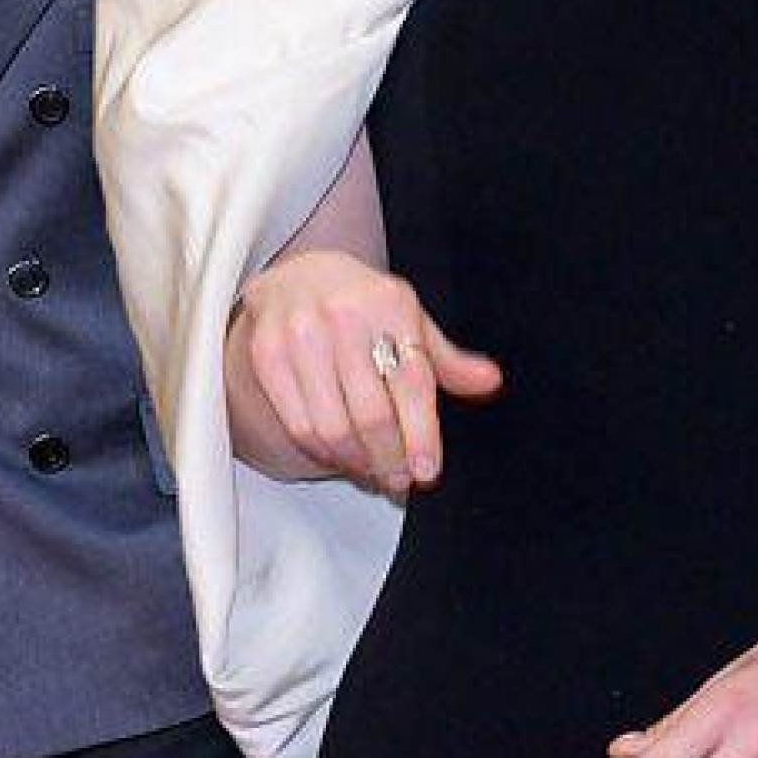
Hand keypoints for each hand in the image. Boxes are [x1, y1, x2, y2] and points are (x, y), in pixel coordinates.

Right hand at [226, 249, 500, 495]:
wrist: (296, 277)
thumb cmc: (364, 305)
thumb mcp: (411, 320)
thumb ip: (447, 359)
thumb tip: (489, 382)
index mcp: (389, 304)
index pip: (411, 382)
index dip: (421, 434)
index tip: (426, 471)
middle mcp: (343, 316)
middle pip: (371, 413)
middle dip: (390, 458)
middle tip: (400, 480)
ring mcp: (300, 336)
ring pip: (333, 427)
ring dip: (358, 462)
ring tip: (375, 471)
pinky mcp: (268, 357)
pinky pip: (301, 425)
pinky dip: (324, 453)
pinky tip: (342, 456)